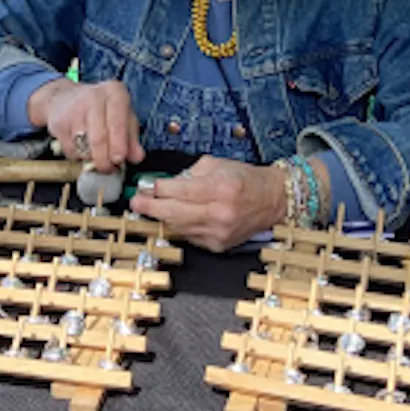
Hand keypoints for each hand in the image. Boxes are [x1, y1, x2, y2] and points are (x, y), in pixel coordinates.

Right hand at [27, 78, 143, 172]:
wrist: (63, 98)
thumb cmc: (101, 109)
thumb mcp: (122, 117)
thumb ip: (132, 137)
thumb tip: (137, 157)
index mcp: (114, 92)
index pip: (118, 121)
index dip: (119, 143)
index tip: (119, 159)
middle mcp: (93, 96)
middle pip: (99, 138)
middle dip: (105, 159)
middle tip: (108, 169)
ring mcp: (73, 109)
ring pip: (84, 147)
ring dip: (92, 159)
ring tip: (96, 156)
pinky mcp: (59, 123)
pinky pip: (71, 151)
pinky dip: (78, 157)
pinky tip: (82, 148)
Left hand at [129, 156, 287, 252]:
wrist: (272, 200)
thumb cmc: (245, 179)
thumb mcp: (217, 165)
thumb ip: (188, 174)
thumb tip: (162, 184)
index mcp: (220, 188)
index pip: (179, 191)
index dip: (157, 189)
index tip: (144, 187)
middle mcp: (220, 212)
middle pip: (174, 213)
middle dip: (150, 208)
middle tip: (136, 202)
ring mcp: (219, 232)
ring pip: (179, 227)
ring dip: (162, 218)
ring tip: (151, 210)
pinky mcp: (218, 246)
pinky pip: (190, 237)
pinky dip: (180, 227)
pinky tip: (176, 218)